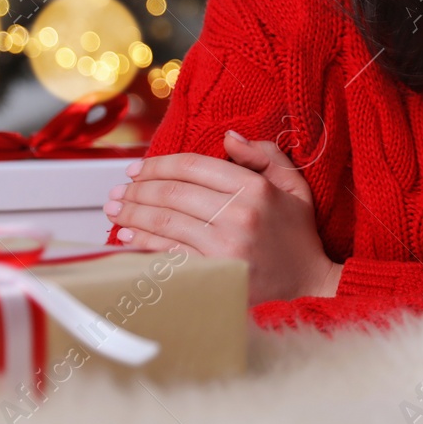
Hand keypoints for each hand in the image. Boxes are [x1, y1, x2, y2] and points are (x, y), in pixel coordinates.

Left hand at [106, 130, 338, 305]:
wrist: (308, 286)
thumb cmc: (296, 234)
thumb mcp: (293, 184)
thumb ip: (264, 155)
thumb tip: (229, 137)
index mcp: (255, 188)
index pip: (192, 167)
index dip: (158, 164)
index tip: (137, 169)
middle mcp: (239, 214)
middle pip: (173, 194)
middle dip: (137, 190)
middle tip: (117, 191)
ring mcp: (226, 247)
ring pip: (166, 223)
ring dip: (133, 215)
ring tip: (114, 211)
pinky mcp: (216, 274)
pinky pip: (169, 255)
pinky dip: (144, 246)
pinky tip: (128, 239)